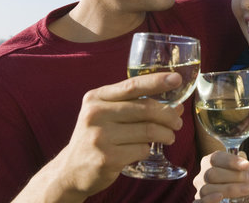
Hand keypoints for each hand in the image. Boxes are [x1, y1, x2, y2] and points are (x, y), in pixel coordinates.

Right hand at [13, 72, 183, 201]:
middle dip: (169, 115)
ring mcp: (100, 137)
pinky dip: (149, 149)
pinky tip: (147, 150)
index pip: (132, 85)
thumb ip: (136, 106)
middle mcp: (95, 114)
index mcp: (96, 98)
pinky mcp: (107, 158)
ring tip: (170, 136)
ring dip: (166, 134)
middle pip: (146, 109)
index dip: (157, 81)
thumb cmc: (97, 137)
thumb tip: (176, 106)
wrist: (70, 170)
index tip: (177, 79)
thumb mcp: (107, 114)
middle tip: (178, 121)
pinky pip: (142, 150)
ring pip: (148, 130)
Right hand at [193, 151, 248, 202]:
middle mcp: (202, 174)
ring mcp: (200, 189)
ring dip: (229, 189)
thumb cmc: (239, 180)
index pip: (216, 158)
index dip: (231, 161)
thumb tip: (243, 161)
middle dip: (233, 176)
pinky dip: (209, 200)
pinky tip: (220, 197)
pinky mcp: (200, 201)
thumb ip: (242, 164)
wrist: (237, 195)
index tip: (246, 165)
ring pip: (207, 188)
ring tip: (246, 190)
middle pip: (212, 173)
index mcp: (210, 161)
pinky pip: (199, 202)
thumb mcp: (242, 170)